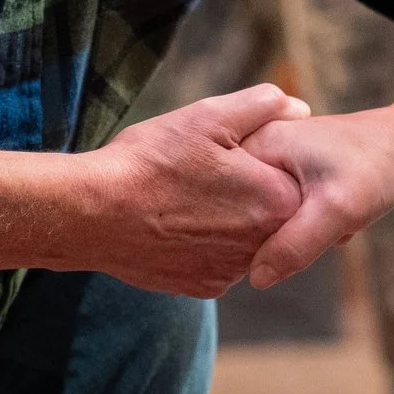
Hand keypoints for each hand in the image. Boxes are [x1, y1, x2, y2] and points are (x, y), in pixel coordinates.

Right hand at [82, 83, 309, 296]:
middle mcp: (261, 245)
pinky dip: (207, 243)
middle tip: (214, 173)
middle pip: (275, 214)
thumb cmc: (150, 161)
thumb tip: (299, 107)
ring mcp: (231, 271)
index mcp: (274, 201)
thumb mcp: (208, 116)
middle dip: (254, 192)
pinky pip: (220, 261)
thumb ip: (264, 106)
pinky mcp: (203, 287)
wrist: (92, 213)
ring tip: (194, 197)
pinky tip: (180, 222)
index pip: (300, 181)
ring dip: (232, 221)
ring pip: (248, 239)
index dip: (273, 162)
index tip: (244, 153)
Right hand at [236, 107, 393, 286]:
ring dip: (298, 228)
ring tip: (332, 211)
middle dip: (282, 229)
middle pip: (244, 213)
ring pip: (264, 218)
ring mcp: (269, 159)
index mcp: (256, 145)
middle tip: (322, 215)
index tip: (296, 228)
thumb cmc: (374, 167)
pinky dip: (305, 221)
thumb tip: (256, 279)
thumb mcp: (337, 210)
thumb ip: (295, 245)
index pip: (223, 201)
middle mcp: (255, 148)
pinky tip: (331, 212)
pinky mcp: (283, 172)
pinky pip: (279, 212)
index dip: (250, 229)